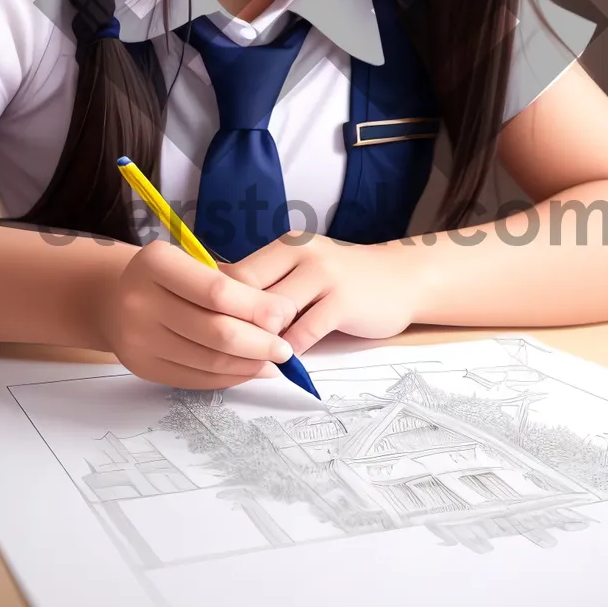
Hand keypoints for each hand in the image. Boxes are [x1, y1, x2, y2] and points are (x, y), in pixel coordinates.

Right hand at [91, 240, 296, 388]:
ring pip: (208, 360)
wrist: (114, 298)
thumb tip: (281, 315)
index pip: (216, 291)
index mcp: (155, 263)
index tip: (285, 315)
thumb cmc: (168, 277)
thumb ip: (233, 283)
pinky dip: (229, 377)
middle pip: (215, 331)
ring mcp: (138, 338)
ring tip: (273, 361)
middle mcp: (140, 300)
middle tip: (285, 347)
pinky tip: (249, 370)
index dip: (256, 307)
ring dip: (249, 364)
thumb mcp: (192, 262)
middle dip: (259, 342)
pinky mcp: (143, 368)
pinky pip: (196, 379)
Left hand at [221, 230, 418, 355]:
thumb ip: (268, 284)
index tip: (206, 328)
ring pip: (273, 312)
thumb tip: (213, 306)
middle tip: (224, 349)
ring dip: (260, 340)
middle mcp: (302, 253)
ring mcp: (324, 275)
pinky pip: (304, 333)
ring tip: (255, 357)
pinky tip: (286, 361)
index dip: (214, 303)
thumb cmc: (342, 280)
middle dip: (232, 323)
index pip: (234, 272)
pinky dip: (290, 351)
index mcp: (285, 245)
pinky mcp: (343, 302)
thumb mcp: (302, 270)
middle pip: (247, 290)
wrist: (400, 278)